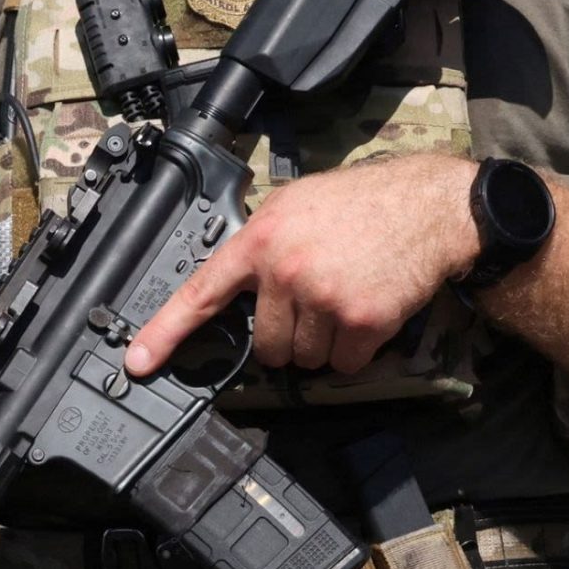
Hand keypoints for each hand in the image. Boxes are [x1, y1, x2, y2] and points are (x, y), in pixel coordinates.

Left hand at [126, 153, 480, 379]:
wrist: (430, 206)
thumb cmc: (362, 204)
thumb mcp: (296, 205)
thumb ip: (260, 244)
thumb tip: (234, 285)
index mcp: (260, 240)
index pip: (201, 293)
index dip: (164, 333)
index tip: (138, 363)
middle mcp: (284, 270)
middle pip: (265, 346)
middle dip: (289, 337)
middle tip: (317, 302)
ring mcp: (323, 297)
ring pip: (304, 359)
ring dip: (324, 344)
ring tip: (347, 298)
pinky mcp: (361, 320)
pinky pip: (344, 364)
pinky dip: (357, 350)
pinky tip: (369, 312)